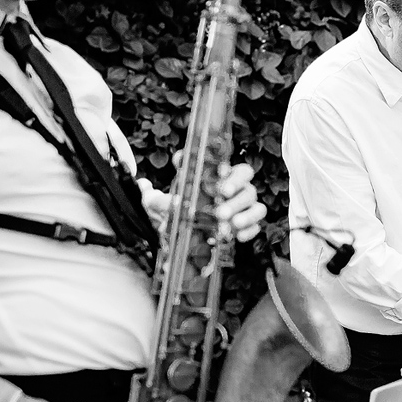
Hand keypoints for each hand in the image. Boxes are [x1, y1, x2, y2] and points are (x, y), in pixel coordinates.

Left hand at [139, 161, 265, 242]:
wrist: (192, 233)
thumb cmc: (185, 210)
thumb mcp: (166, 205)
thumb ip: (156, 197)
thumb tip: (144, 186)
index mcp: (220, 176)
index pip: (231, 165)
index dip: (227, 171)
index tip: (215, 175)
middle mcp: (236, 188)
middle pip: (248, 181)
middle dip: (235, 190)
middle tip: (220, 202)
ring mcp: (246, 207)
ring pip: (256, 204)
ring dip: (244, 213)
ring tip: (227, 224)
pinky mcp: (250, 225)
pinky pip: (258, 225)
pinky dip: (249, 230)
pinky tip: (237, 236)